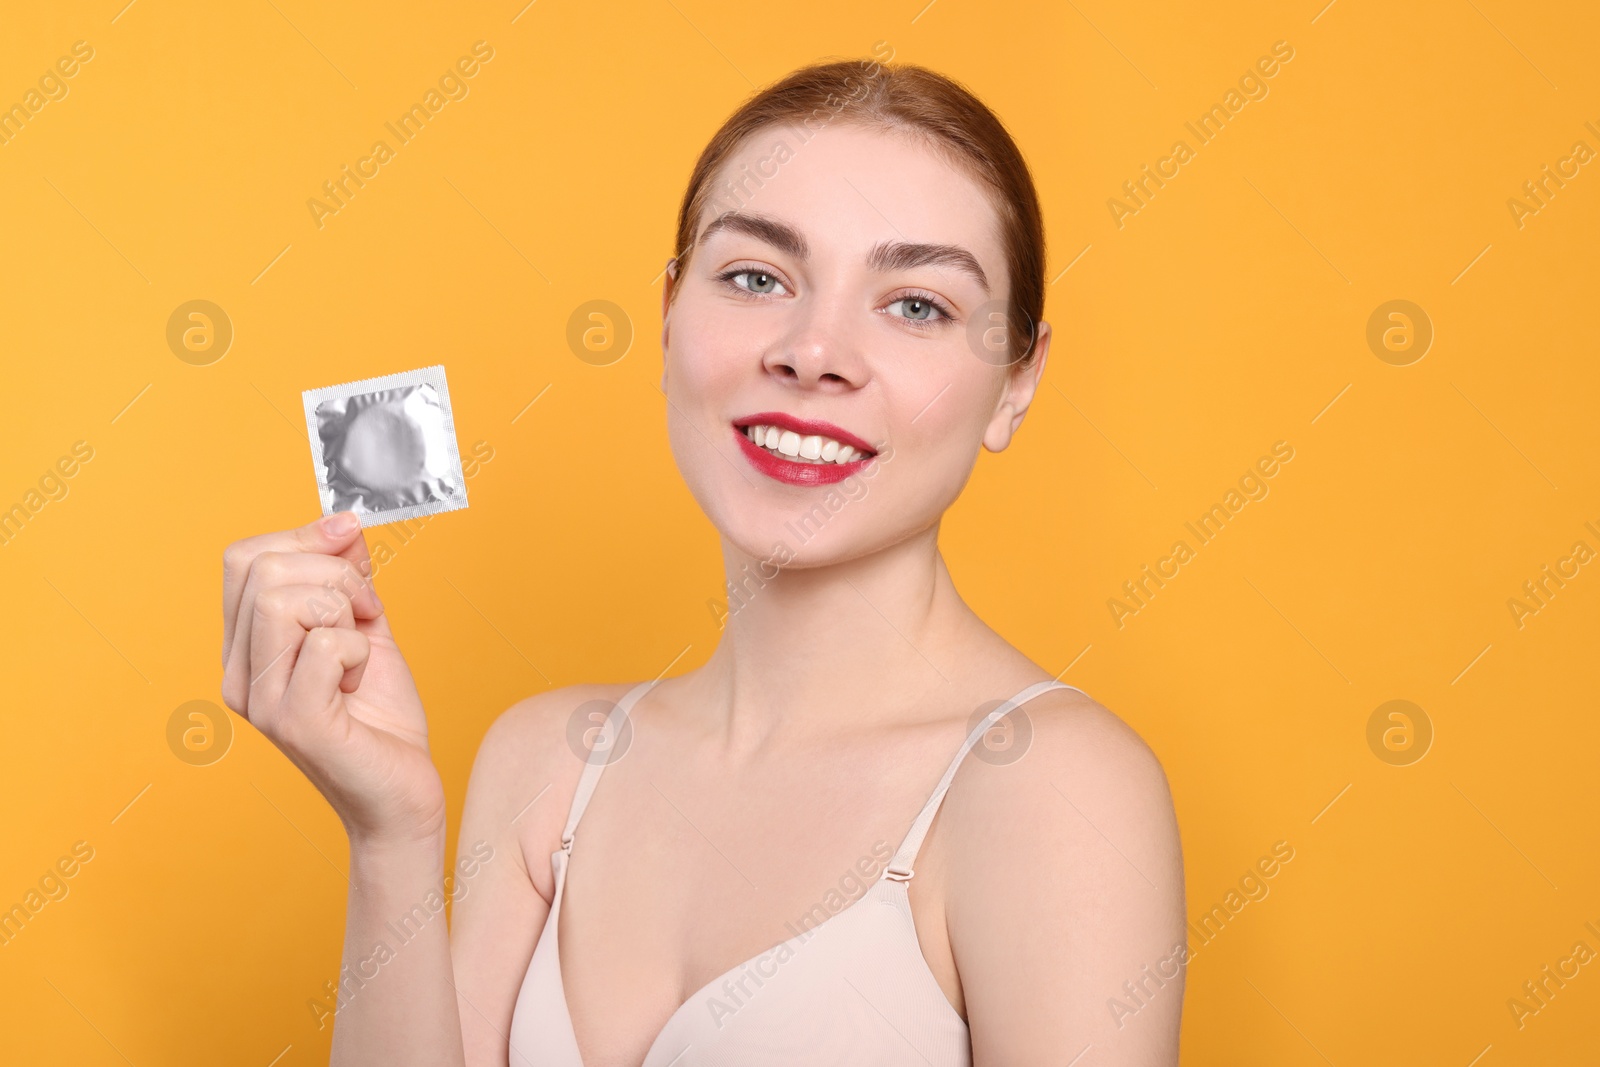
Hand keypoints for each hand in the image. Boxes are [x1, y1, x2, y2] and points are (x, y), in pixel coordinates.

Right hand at [221, 512, 445, 846]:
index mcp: (245, 648)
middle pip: (262, 568)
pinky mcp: (295, 721)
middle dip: (334, 573)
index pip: (243, 558)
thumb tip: (342, 523)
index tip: (354, 555)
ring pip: (283, 598)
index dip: (304, 538)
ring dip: (343, 607)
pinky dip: (360, 648)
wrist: (402, 794)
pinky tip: (360, 681)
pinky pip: (325, 644)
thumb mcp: (366, 629)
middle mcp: (239, 674)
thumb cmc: (380, 717)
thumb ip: (349, 577)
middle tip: (366, 612)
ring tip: (362, 647)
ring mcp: (261, 700)